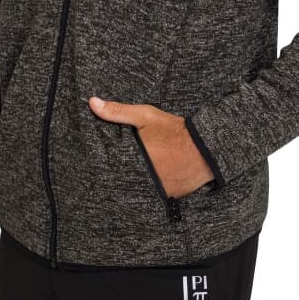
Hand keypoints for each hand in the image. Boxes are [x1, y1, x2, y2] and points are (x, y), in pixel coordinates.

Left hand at [88, 96, 214, 198]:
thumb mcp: (145, 116)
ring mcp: (156, 190)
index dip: (101, 166)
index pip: (107, 168)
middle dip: (115, 175)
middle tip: (106, 173)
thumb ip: (118, 111)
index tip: (93, 165)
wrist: (206, 147)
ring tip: (127, 177)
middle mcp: (143, 178)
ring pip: (136, 189)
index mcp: (134, 159)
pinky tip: (146, 182)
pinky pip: (152, 195)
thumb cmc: (174, 130)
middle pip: (120, 180)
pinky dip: (148, 189)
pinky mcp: (168, 196)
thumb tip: (92, 103)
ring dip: (131, 183)